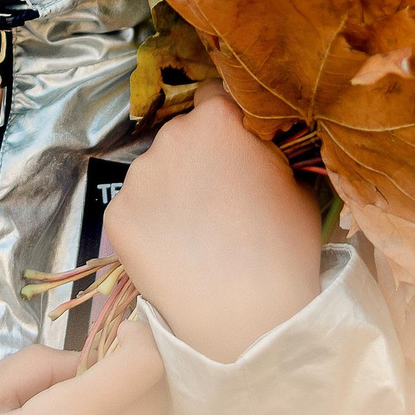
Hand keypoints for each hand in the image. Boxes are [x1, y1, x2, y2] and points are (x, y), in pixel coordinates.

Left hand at [105, 88, 323, 362]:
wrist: (244, 317)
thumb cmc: (284, 250)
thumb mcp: (298, 185)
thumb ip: (270, 152)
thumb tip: (261, 146)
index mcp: (219, 120)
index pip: (215, 98)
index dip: (226, 124)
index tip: (234, 149)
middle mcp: (171, 136)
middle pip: (182, 136)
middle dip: (197, 158)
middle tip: (218, 198)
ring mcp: (138, 176)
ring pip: (156, 172)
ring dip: (171, 190)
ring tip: (196, 232)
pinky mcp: (116, 214)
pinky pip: (134, 208)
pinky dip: (149, 224)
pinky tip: (173, 251)